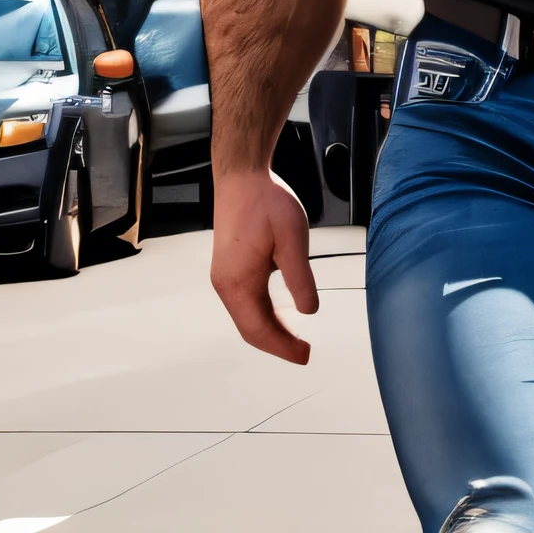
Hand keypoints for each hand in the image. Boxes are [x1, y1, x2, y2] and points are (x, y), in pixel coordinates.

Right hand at [210, 165, 317, 362]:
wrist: (242, 177)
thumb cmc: (265, 203)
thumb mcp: (293, 242)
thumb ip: (300, 280)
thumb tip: (308, 312)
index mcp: (238, 282)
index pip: (259, 329)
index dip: (283, 347)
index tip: (305, 355)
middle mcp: (226, 284)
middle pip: (250, 329)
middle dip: (277, 344)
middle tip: (304, 352)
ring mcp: (225, 276)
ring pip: (247, 317)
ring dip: (270, 330)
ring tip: (296, 338)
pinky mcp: (229, 268)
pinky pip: (245, 302)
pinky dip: (263, 314)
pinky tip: (282, 314)